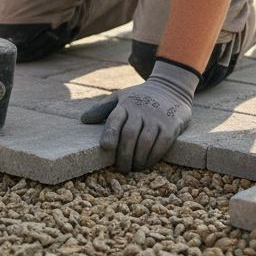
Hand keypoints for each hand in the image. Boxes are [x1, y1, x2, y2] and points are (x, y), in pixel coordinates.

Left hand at [81, 60, 197, 172]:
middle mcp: (140, 110)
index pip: (115, 119)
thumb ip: (102, 108)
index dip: (110, 133)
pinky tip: (147, 163)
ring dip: (138, 159)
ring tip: (134, 168)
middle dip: (124, 155)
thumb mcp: (120, 97)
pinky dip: (153, 156)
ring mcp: (156, 118)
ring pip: (145, 142)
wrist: (171, 87)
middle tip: (121, 168)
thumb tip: (83, 120)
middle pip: (129, 135)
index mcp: (125, 104)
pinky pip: (161, 144)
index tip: (106, 146)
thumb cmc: (140, 97)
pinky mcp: (171, 125)